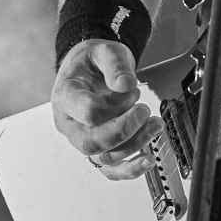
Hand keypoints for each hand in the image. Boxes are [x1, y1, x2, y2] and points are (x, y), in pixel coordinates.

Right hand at [51, 38, 161, 179]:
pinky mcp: (99, 149)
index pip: (87, 112)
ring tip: (154, 123)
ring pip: (105, 157)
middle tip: (143, 111)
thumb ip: (115, 65)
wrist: (91, 69)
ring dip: (135, 144)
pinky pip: (110, 170)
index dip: (114, 104)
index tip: (130, 90)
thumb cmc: (93, 62)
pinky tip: (148, 159)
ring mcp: (83, 138)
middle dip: (124, 130)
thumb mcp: (105, 51)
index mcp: (66, 97)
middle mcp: (70, 123)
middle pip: (91, 143)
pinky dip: (131, 169)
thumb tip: (125, 85)